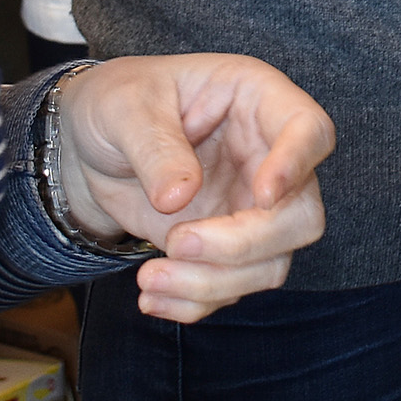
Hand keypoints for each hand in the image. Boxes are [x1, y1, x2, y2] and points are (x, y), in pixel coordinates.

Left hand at [52, 54, 334, 321]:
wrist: (90, 146)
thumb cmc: (117, 102)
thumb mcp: (123, 108)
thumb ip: (154, 147)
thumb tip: (179, 197)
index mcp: (256, 100)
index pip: (310, 130)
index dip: (297, 165)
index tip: (263, 196)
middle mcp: (266, 156)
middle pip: (300, 215)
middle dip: (244, 244)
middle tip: (178, 242)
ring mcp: (250, 206)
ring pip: (271, 262)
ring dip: (213, 281)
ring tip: (149, 278)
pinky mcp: (226, 246)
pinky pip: (233, 286)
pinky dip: (195, 301)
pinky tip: (153, 296)